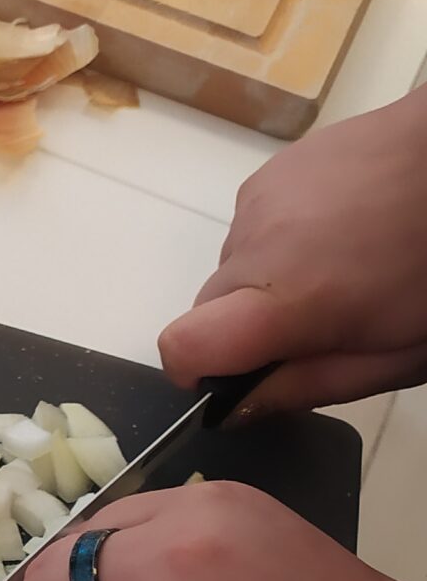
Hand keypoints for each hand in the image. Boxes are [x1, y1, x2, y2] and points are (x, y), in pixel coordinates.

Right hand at [158, 89, 426, 413]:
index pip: (184, 347)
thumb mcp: (397, 355)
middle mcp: (256, 246)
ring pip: (233, 268)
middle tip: (320, 323)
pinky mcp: (268, 173)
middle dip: (247, 328)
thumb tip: (236, 406)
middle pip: (207, 309)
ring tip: (340, 265)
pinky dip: (280, 240)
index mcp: (289, 300)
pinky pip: (251, 227)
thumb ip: (309, 386)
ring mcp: (258, 202)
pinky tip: (338, 228)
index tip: (233, 378)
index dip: (194, 373)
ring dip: (267, 280)